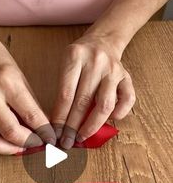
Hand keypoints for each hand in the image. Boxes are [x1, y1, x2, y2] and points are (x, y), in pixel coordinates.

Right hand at [0, 20, 54, 153]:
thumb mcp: (16, 70)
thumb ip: (27, 98)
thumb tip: (40, 122)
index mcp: (7, 81)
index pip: (31, 115)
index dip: (45, 132)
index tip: (50, 138)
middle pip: (10, 133)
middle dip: (28, 143)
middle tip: (35, 144)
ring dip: (4, 150)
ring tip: (15, 148)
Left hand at [52, 31, 135, 148]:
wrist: (103, 41)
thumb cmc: (80, 59)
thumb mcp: (65, 66)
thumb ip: (63, 90)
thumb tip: (58, 124)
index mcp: (75, 57)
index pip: (65, 94)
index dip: (60, 117)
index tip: (55, 133)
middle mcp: (96, 62)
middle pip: (83, 102)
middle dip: (73, 126)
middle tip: (66, 142)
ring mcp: (114, 70)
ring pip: (105, 105)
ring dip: (92, 125)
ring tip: (82, 137)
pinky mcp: (127, 77)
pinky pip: (128, 100)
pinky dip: (119, 114)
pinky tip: (109, 121)